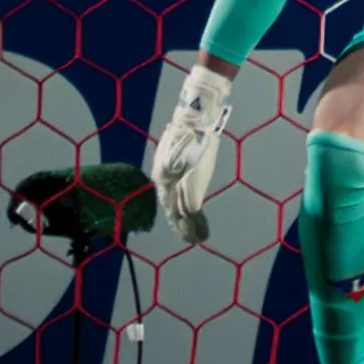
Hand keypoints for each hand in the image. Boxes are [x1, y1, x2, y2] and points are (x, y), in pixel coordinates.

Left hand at [151, 66, 231, 242]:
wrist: (194, 122)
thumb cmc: (187, 128)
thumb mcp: (177, 143)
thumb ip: (176, 155)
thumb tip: (178, 155)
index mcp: (160, 172)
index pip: (166, 198)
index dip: (172, 213)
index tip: (177, 222)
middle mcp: (165, 183)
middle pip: (171, 210)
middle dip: (179, 226)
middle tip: (187, 238)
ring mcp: (177, 187)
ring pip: (181, 216)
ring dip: (189, 230)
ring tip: (196, 241)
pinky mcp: (190, 191)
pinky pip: (193, 215)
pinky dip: (198, 226)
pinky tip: (203, 236)